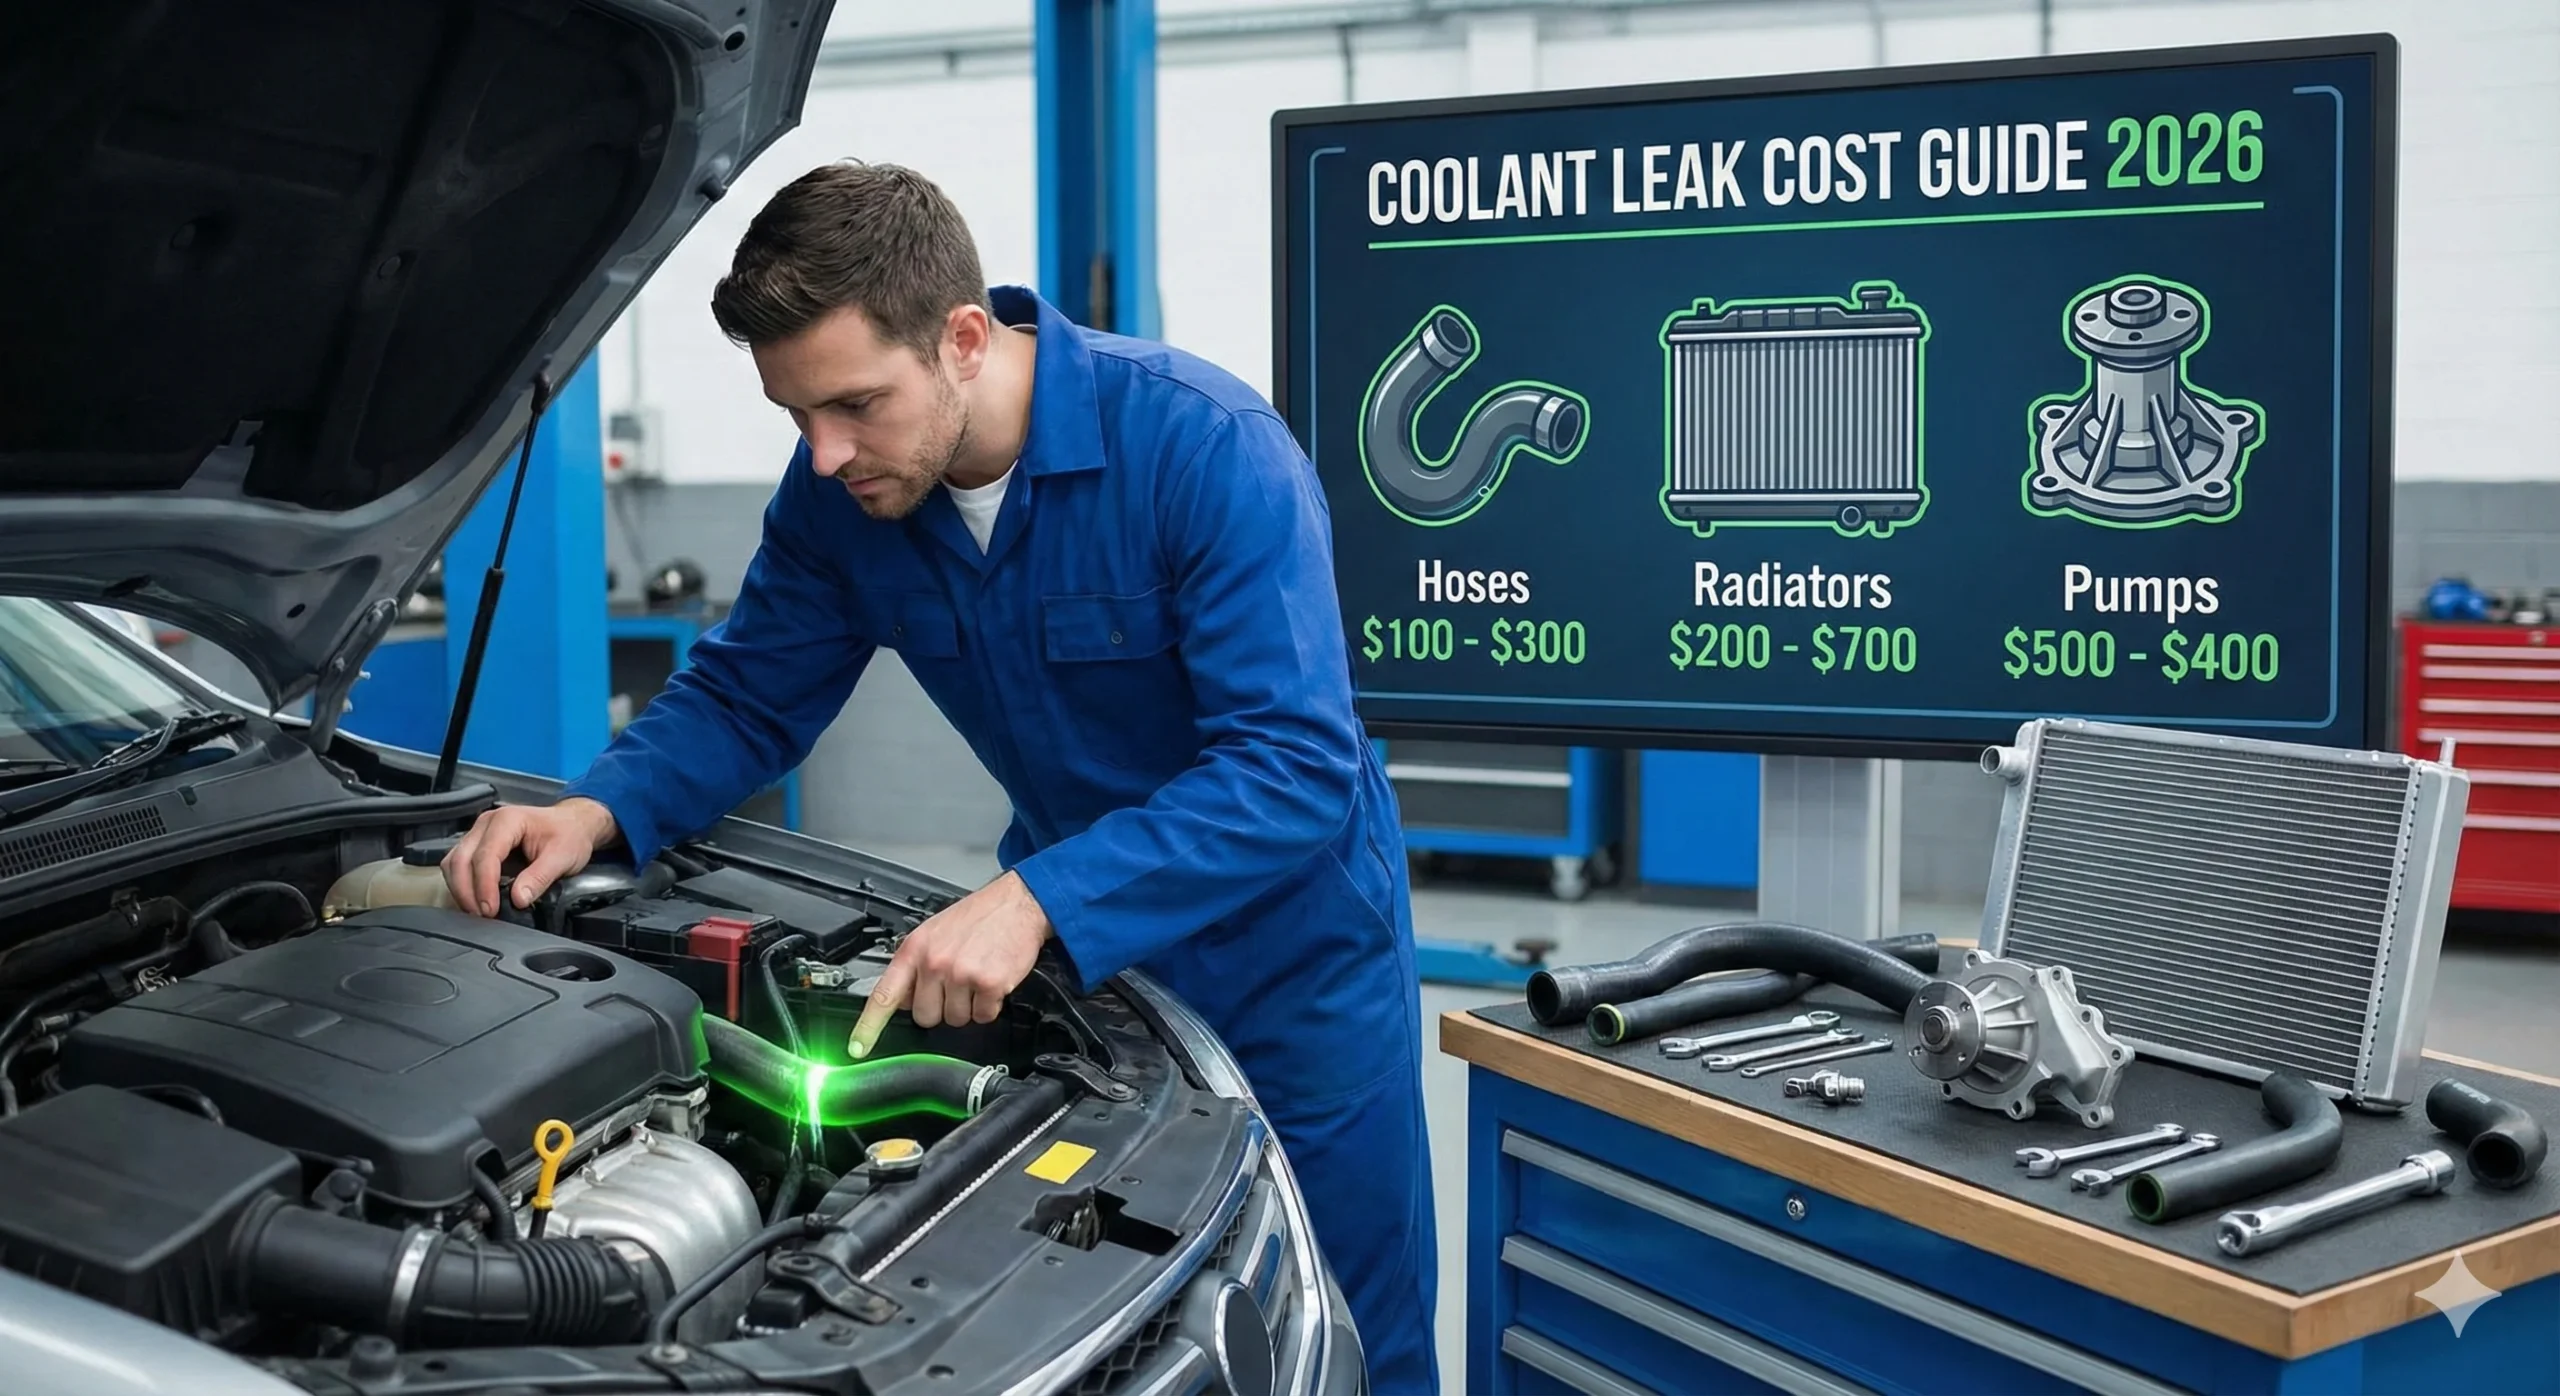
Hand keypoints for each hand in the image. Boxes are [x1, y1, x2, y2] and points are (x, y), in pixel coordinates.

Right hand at [442, 797, 620, 916]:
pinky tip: (476, 900)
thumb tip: (518, 899)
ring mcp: (479, 833)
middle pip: (460, 859)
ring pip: (453, 863)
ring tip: (478, 912)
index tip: (489, 910)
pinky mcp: (477, 845)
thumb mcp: (563, 856)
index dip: (484, 886)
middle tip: (482, 916)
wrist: (572, 824)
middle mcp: (487, 823)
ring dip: (461, 890)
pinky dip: (462, 885)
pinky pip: (459, 865)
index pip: (485, 855)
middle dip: (466, 891)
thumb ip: (540, 877)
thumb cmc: (569, 834)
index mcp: (508, 820)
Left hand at [848, 871, 1052, 1057]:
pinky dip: (990, 1005)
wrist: (1018, 903)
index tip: (857, 1048)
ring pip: (956, 1019)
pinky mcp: (989, 984)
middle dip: (941, 1008)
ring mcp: (961, 975)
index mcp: (915, 949)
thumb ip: (915, 965)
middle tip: (956, 984)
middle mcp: (934, 962)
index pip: (884, 994)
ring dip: (969, 1006)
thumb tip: (902, 999)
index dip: (868, 1026)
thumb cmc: (978, 917)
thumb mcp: (934, 932)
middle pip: (925, 1017)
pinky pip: (984, 1015)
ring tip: (977, 977)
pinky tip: (993, 981)